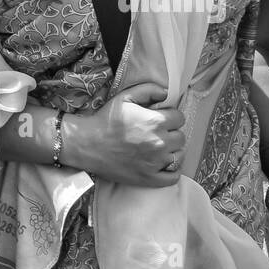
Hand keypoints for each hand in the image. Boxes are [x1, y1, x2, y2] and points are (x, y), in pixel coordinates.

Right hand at [67, 82, 186, 187]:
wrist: (87, 144)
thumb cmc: (105, 119)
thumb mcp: (124, 96)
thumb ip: (148, 90)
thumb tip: (166, 93)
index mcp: (155, 122)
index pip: (179, 118)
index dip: (171, 116)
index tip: (161, 118)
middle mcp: (159, 142)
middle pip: (181, 137)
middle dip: (172, 132)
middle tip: (158, 132)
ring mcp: (156, 163)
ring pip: (179, 156)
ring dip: (172, 150)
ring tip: (159, 147)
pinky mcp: (150, 179)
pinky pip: (173, 176)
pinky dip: (172, 170)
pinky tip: (163, 163)